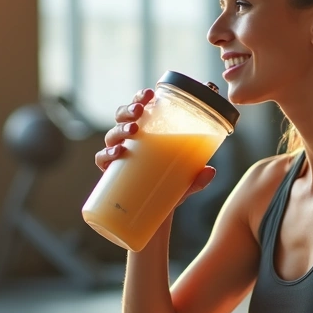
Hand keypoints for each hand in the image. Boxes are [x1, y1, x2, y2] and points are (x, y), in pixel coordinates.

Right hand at [93, 88, 216, 204]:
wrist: (152, 219)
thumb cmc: (168, 191)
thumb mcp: (186, 183)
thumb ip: (197, 178)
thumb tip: (210, 171)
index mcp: (145, 135)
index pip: (140, 109)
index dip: (140, 97)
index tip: (150, 92)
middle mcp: (128, 142)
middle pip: (122, 117)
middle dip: (129, 109)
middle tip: (140, 111)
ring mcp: (117, 157)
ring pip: (112, 135)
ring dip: (121, 128)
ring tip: (133, 130)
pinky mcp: (110, 174)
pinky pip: (102, 160)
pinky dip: (107, 154)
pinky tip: (118, 152)